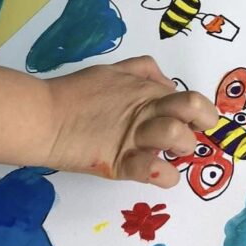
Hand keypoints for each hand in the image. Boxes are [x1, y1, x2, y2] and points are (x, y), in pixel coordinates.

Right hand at [44, 56, 217, 187]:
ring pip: (178, 137)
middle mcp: (147, 112)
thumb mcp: (112, 70)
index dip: (202, 112)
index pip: (191, 98)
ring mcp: (134, 138)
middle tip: (190, 136)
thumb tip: (167, 82)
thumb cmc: (75, 94)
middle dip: (202, 124)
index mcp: (147, 91)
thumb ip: (142, 71)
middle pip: (193, 108)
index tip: (196, 122)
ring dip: (182, 149)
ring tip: (168, 154)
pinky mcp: (119, 162)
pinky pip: (152, 169)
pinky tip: (160, 173)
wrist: (42, 116)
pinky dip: (164, 175)